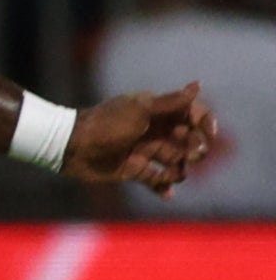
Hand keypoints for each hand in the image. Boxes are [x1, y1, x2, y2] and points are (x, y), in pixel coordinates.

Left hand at [62, 82, 217, 197]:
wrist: (71, 146)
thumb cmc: (106, 124)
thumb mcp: (140, 110)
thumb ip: (170, 103)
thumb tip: (198, 85)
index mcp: (156, 112)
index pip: (191, 114)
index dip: (204, 122)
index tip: (208, 134)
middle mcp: (153, 130)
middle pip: (188, 140)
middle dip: (195, 149)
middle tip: (190, 156)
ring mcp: (144, 150)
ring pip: (176, 162)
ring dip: (180, 170)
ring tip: (172, 175)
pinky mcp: (133, 169)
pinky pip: (156, 180)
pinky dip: (164, 188)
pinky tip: (168, 194)